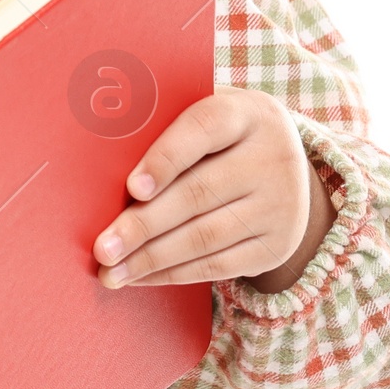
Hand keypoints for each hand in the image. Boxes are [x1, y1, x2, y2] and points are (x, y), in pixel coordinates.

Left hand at [92, 89, 334, 294]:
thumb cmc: (219, 137)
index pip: (204, 129)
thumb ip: (164, 124)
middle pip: (198, 193)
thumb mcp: (204, 112)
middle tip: (102, 247)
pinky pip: (217, 266)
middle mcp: (272, 158)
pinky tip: (140, 277)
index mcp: (246, 114)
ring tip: (111, 271)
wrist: (287, 168)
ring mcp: (280, 206)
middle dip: (143, 225)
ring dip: (150, 259)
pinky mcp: (276, 246)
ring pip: (204, 237)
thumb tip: (102, 153)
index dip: (166, 158)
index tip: (131, 188)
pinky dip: (172, 275)